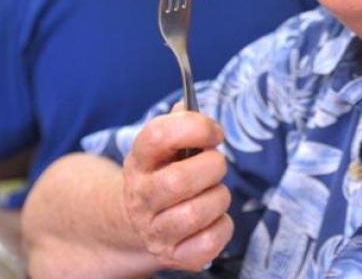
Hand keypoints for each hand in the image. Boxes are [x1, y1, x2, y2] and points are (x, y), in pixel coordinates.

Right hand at [122, 110, 233, 270]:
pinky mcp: (172, 256)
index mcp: (140, 160)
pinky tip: (214, 219)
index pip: (159, 135)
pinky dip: (222, 228)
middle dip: (212, 168)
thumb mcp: (165, 147)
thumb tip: (187, 105)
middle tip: (217, 166)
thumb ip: (179, 123)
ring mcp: (153, 229)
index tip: (215, 133)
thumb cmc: (165, 173)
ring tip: (214, 194)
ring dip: (219, 198)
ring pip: (195, 213)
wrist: (142, 221)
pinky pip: (207, 243)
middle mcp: (140, 196)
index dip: (195, 127)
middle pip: (178, 180)